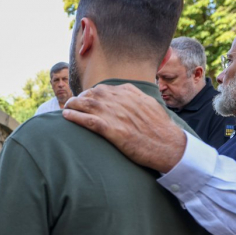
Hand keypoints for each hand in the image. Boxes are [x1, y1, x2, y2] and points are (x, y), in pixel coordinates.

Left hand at [63, 84, 186, 172]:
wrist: (169, 145)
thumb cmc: (161, 129)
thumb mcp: (150, 104)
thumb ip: (136, 96)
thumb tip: (126, 91)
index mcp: (130, 94)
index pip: (104, 89)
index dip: (91, 93)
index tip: (85, 98)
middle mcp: (121, 101)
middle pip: (93, 94)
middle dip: (80, 97)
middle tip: (73, 103)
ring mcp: (116, 115)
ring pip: (88, 104)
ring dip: (73, 105)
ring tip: (67, 107)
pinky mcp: (113, 130)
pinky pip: (88, 120)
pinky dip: (75, 117)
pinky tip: (66, 116)